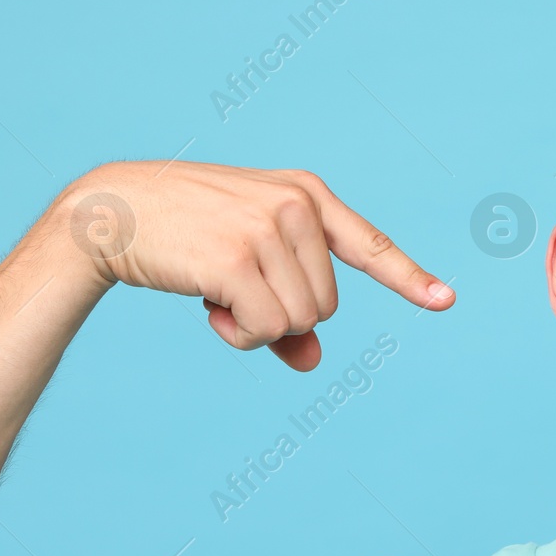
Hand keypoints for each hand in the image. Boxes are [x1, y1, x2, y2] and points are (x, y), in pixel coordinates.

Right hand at [47, 160, 453, 370]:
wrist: (110, 210)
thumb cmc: (184, 235)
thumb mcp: (245, 262)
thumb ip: (287, 309)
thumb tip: (312, 362)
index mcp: (306, 194)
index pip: (368, 243)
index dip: (408, 277)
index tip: (446, 301)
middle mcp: (295, 205)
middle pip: (327, 306)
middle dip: (283, 313)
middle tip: (232, 284)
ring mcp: (266, 229)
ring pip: (301, 322)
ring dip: (258, 326)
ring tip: (216, 289)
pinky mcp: (235, 259)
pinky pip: (268, 330)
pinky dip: (239, 334)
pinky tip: (206, 302)